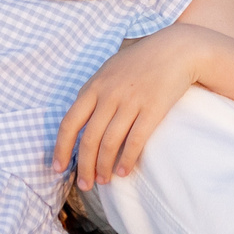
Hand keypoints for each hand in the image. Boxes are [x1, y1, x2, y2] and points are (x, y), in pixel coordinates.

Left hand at [55, 26, 205, 188]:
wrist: (174, 49)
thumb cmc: (139, 62)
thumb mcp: (108, 71)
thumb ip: (93, 93)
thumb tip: (79, 120)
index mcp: (93, 87)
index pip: (69, 123)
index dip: (62, 148)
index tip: (59, 168)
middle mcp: (108, 95)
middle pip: (89, 139)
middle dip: (85, 166)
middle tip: (86, 185)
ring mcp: (130, 102)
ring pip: (110, 143)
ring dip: (105, 167)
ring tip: (104, 181)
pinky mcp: (152, 108)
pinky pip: (135, 140)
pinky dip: (127, 160)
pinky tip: (123, 172)